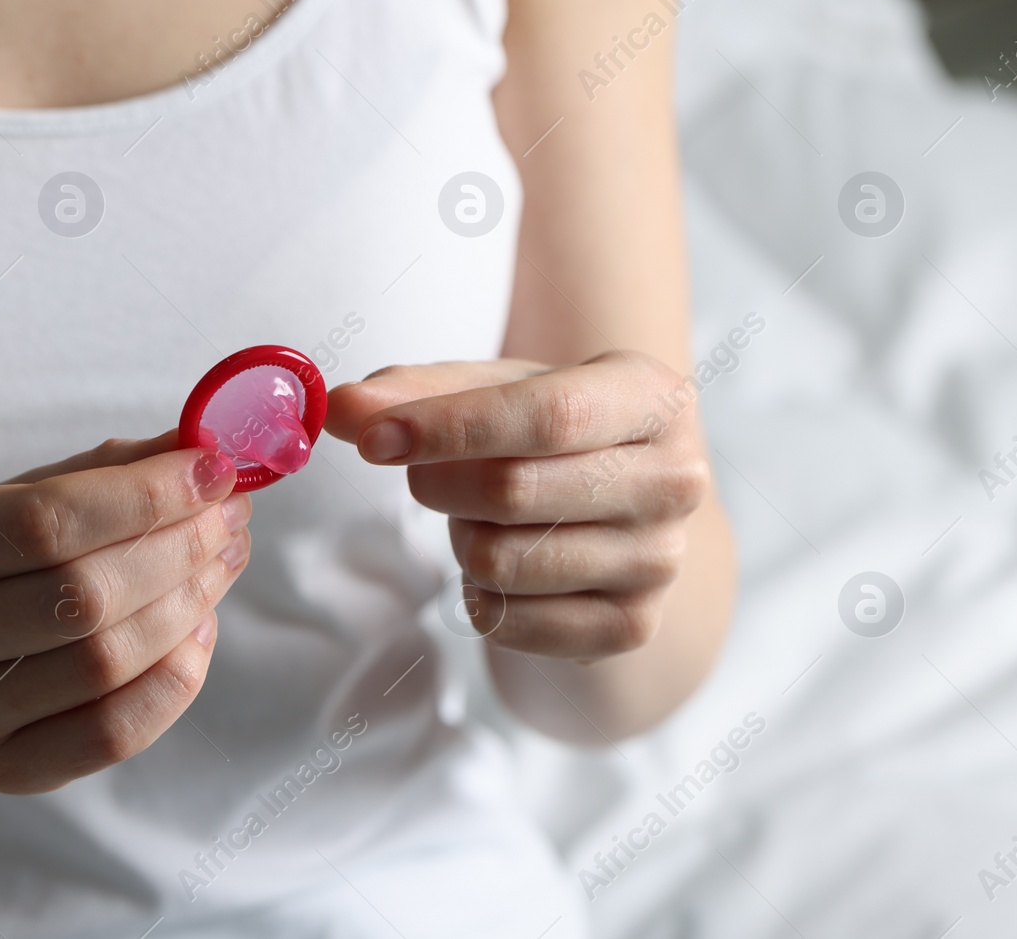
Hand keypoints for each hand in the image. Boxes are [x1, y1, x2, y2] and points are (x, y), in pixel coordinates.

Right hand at [0, 433, 250, 793]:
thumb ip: (96, 474)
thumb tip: (199, 444)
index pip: (43, 521)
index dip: (144, 495)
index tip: (213, 469)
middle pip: (82, 596)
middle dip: (179, 548)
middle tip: (232, 516)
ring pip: (105, 663)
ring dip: (188, 604)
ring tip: (222, 562)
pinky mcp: (3, 774)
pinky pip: (115, 732)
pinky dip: (176, 677)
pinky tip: (199, 629)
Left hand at [324, 352, 708, 660]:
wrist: (621, 502)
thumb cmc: (551, 430)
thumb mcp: (496, 390)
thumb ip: (415, 392)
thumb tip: (340, 409)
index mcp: (652, 397)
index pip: (546, 416)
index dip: (449, 427)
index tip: (372, 438)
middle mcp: (676, 479)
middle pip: (513, 491)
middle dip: (437, 485)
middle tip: (426, 476)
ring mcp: (660, 561)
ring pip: (501, 561)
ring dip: (460, 540)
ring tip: (482, 519)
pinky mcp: (632, 626)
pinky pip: (510, 622)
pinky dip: (479, 595)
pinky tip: (503, 566)